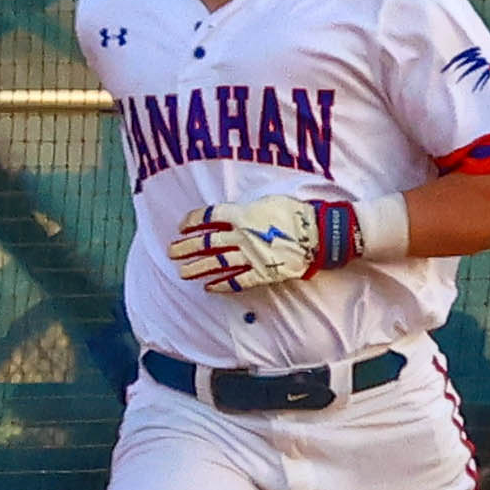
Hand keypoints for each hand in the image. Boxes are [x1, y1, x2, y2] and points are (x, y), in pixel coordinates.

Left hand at [167, 195, 364, 291]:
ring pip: (217, 263)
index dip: (193, 221)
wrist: (317, 234)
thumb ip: (248, 209)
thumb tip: (235, 214)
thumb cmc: (296, 213)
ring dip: (198, 268)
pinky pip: (237, 281)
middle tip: (172, 252)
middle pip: (207, 242)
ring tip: (182, 272)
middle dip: (186, 247)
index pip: (209, 217)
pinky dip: (222, 285)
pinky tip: (209, 287)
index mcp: (242, 214)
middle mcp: (241, 236)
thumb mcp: (269, 201)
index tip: (182, 226)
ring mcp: (250, 256)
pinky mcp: (261, 273)